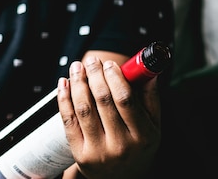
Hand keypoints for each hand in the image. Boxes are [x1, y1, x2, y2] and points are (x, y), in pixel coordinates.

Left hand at [58, 56, 160, 178]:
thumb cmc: (139, 148)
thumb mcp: (154, 126)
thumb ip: (151, 99)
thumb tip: (148, 72)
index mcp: (142, 136)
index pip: (126, 100)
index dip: (115, 78)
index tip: (109, 64)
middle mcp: (120, 145)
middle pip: (103, 102)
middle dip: (95, 76)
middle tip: (92, 61)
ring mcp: (98, 151)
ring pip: (84, 110)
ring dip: (78, 84)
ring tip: (77, 67)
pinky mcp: (80, 155)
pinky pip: (68, 122)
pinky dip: (64, 100)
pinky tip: (64, 84)